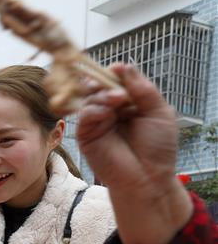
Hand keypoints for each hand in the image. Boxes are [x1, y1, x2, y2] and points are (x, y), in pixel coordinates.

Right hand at [76, 64, 192, 243]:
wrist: (147, 177)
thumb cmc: (157, 148)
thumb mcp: (159, 111)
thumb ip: (142, 89)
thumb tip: (123, 66)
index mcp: (129, 103)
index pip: (116, 80)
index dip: (114, 73)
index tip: (118, 70)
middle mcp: (111, 110)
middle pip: (98, 86)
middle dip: (104, 82)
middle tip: (117, 88)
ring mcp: (97, 122)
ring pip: (89, 98)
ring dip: (102, 94)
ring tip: (117, 101)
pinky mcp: (85, 135)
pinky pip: (83, 115)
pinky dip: (93, 109)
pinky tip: (106, 114)